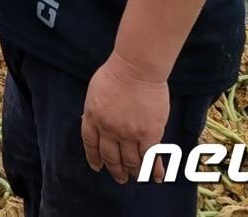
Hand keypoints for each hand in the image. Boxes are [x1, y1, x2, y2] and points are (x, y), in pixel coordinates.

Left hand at [81, 51, 169, 183]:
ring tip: (136, 177)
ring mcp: (129, 134)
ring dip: (133, 172)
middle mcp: (108, 130)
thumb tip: (93, 121)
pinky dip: (154, 170)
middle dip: (115, 170)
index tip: (97, 167)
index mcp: (93, 117)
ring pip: (130, 161)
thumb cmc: (116, 73)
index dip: (94, 157)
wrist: (136, 69)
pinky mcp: (149, 134)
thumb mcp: (94, 91)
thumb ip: (94, 109)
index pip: (90, 143)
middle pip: (110, 156)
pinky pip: (151, 157)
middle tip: (120, 178)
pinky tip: (157, 178)